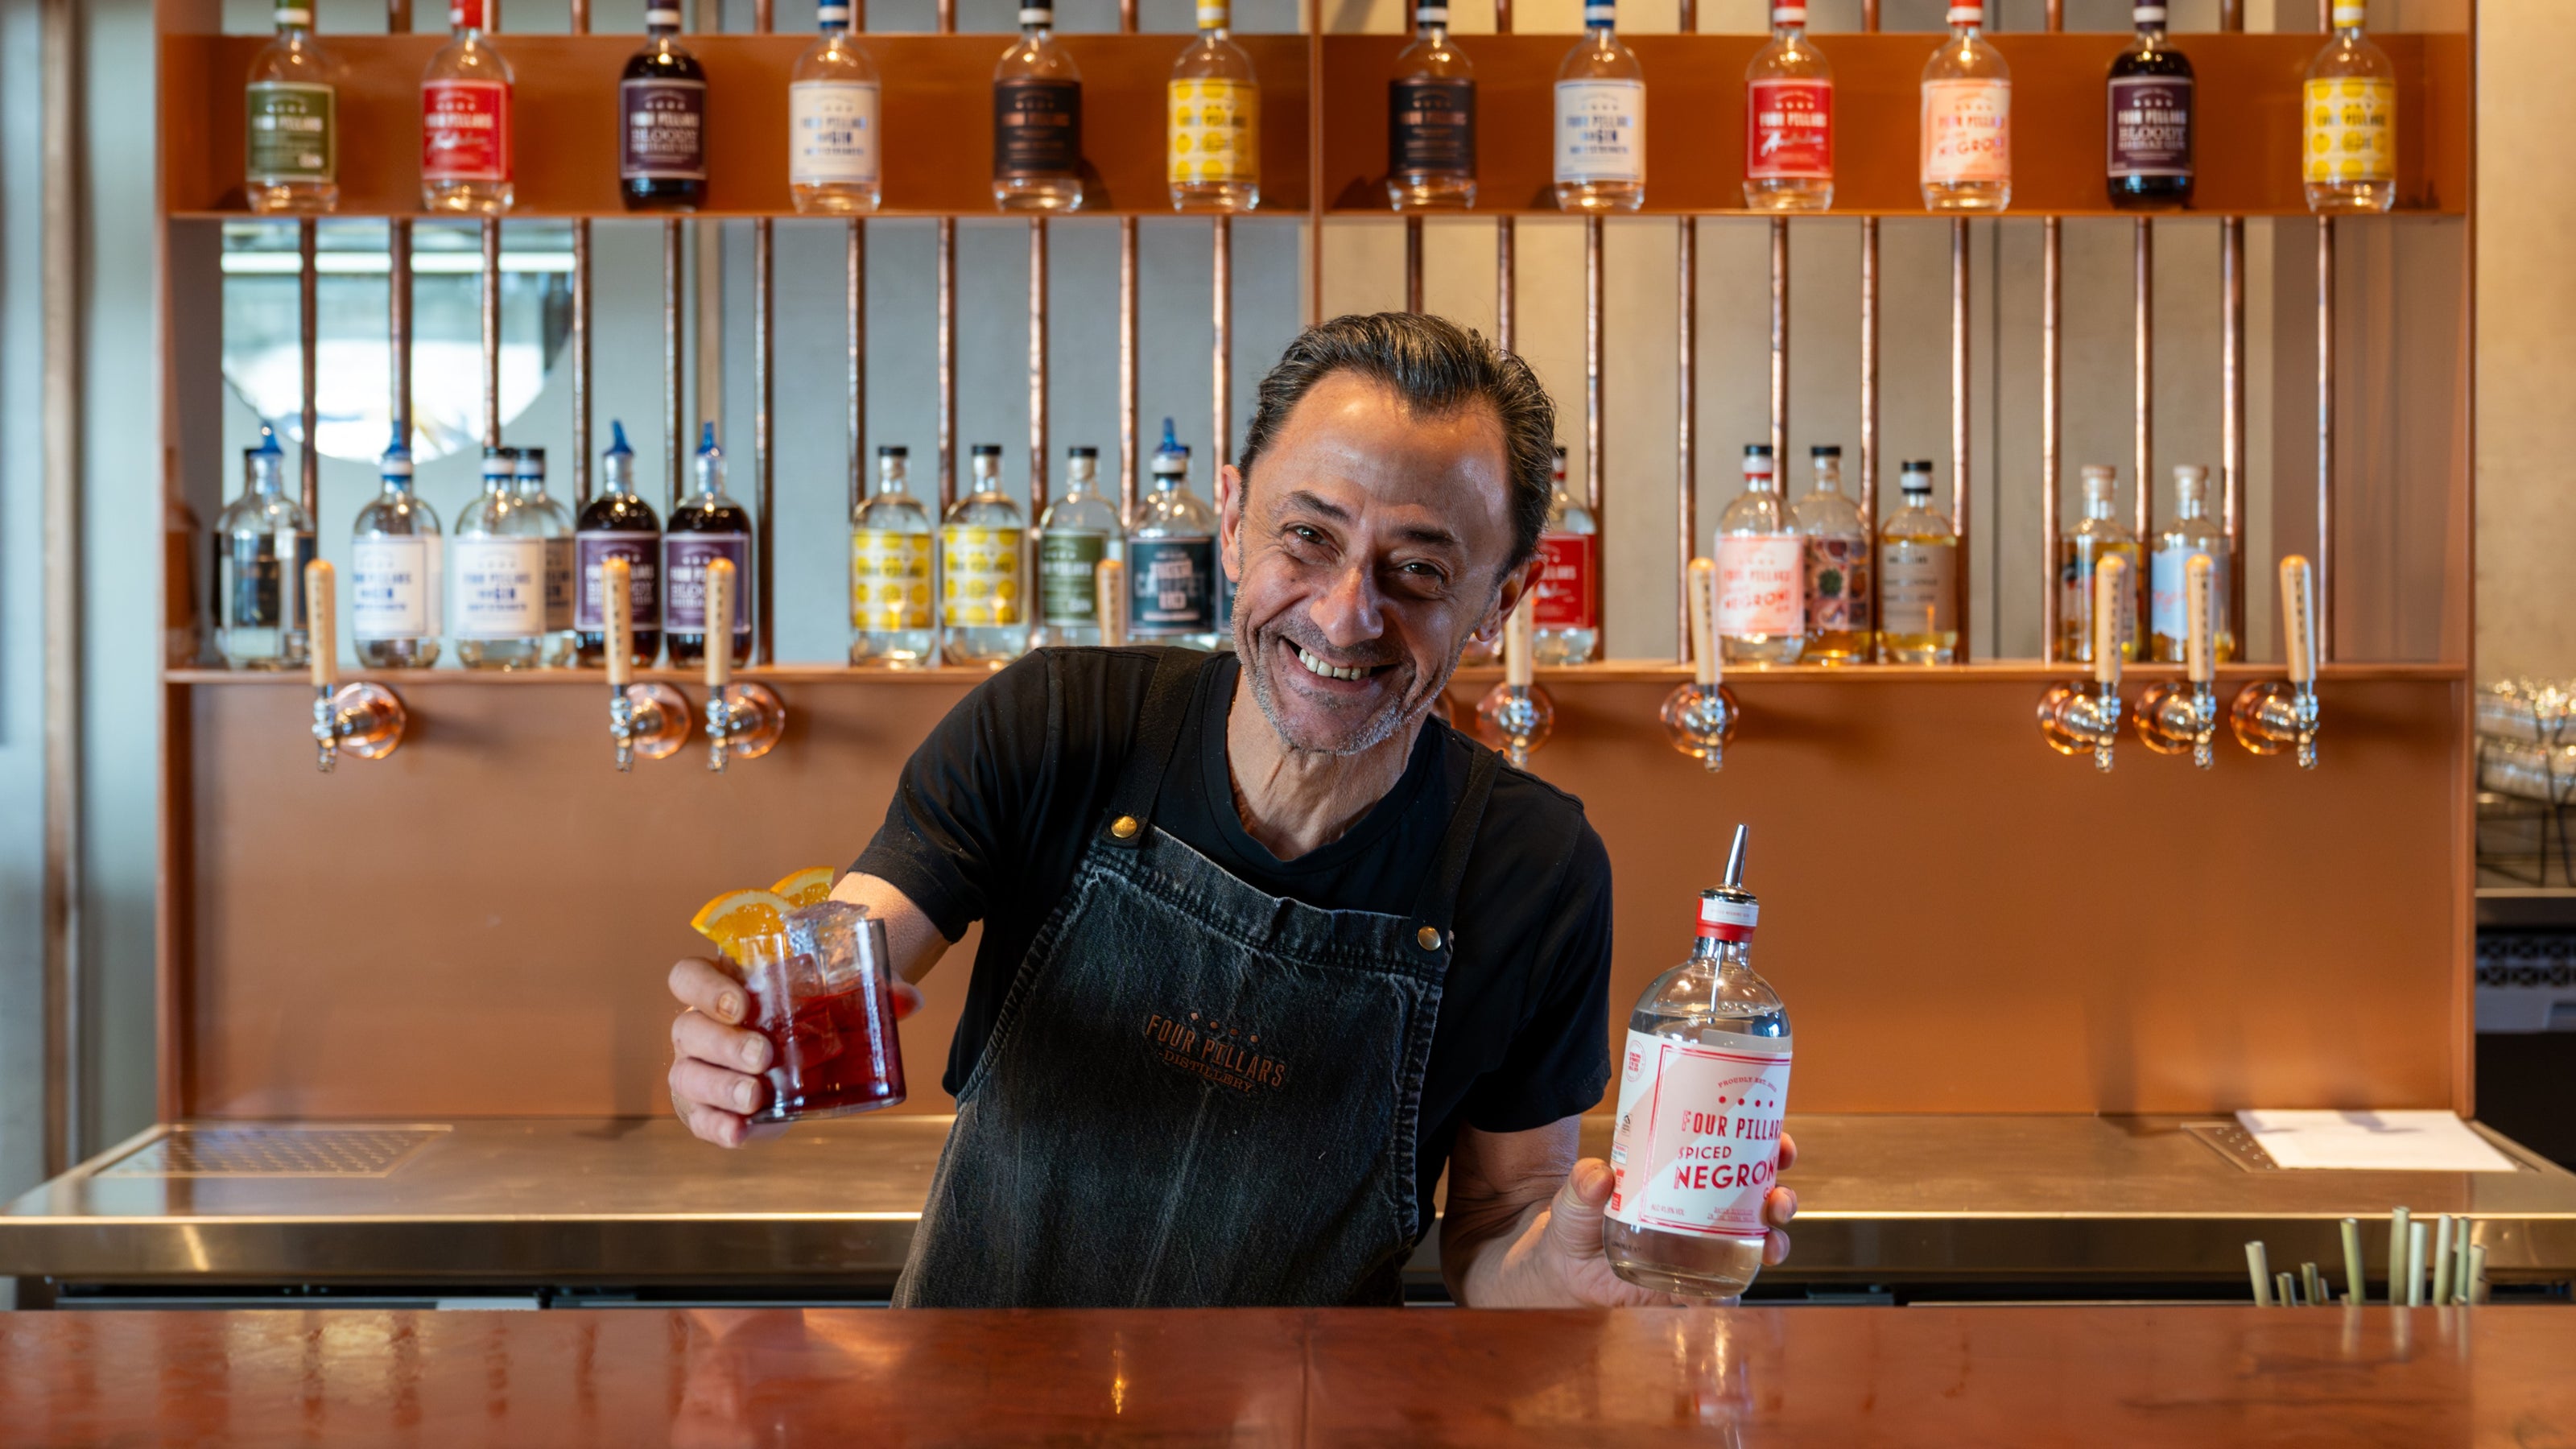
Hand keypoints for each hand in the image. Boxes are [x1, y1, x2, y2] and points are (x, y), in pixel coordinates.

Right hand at [666, 957, 922, 1147]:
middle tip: (764, 1054)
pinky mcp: (706, 1109)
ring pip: (688, 1075)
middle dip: (724, 1042)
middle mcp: (699, 1026)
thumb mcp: (839, 998)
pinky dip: (718, 1126)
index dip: (705, 988)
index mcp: (722, 986)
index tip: (742, 1003)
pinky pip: (700, 1118)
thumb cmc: (810, 1014)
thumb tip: (910, 1000)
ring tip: (757, 1096)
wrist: (803, 1055)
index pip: (688, 977)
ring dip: (721, 1086)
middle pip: (688, 1028)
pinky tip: (740, 1132)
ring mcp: (697, 1069)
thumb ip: (873, 992)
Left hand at [1525, 1131, 1799, 1305]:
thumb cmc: (1578, 1217)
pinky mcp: (1688, 1284)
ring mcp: (1701, 1248)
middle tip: (1777, 1200)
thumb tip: (1600, 1175)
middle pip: (1759, 1200)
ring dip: (1772, 1243)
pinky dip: (1730, 1292)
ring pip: (1753, 1244)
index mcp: (1688, 1175)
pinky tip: (1730, 1293)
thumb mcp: (1577, 1194)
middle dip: (1781, 1198)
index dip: (1769, 1147)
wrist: (1564, 1265)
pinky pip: (1719, 1289)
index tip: (1781, 1145)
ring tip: (1769, 1246)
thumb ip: (1584, 1183)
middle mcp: (1704, 1210)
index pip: (1739, 1154)